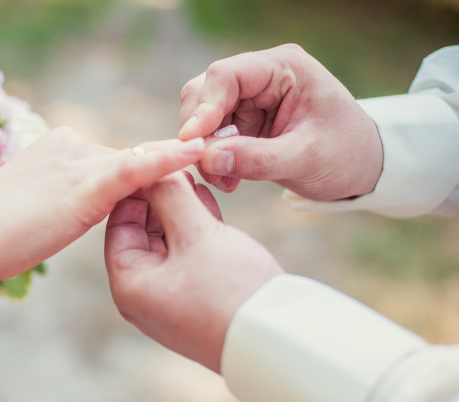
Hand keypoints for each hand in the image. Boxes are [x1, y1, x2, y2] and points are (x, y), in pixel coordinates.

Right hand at [0, 126, 205, 280]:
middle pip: (128, 164)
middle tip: (190, 191)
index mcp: (60, 147)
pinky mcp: (88, 182)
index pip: (112, 162)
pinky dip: (169, 160)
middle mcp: (73, 143)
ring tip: (199, 179)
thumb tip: (70, 210)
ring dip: (169, 181)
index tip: (169, 188)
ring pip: (138, 169)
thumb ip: (60, 200)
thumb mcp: (33, 209)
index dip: (140, 179)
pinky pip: (138, 168)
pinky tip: (197, 153)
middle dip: (157, 185)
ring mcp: (80, 160)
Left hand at [105, 172, 282, 372]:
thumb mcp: (197, 233)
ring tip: (196, 182)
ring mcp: (168, 303)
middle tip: (177, 167)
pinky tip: (209, 208)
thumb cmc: (230, 290)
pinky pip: (186, 260)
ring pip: (167, 245)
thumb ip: (172, 196)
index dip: (136, 189)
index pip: (119, 224)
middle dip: (160, 200)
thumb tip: (155, 169)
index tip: (153, 161)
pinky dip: (195, 234)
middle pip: (142, 234)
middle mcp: (142, 298)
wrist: (277, 340)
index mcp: (128, 285)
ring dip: (180, 213)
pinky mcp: (194, 304)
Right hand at [179, 44, 382, 200]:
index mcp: (284, 67)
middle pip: (205, 92)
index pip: (226, 75)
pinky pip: (211, 136)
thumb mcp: (307, 158)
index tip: (193, 141)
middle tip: (205, 168)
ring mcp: (250, 99)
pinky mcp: (244, 122)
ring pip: (202, 116)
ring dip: (204, 150)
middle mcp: (262, 76)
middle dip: (199, 132)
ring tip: (223, 180)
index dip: (204, 107)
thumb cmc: (346, 154)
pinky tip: (228, 180)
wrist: (363, 167)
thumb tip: (208, 159)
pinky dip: (211, 159)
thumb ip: (258, 158)